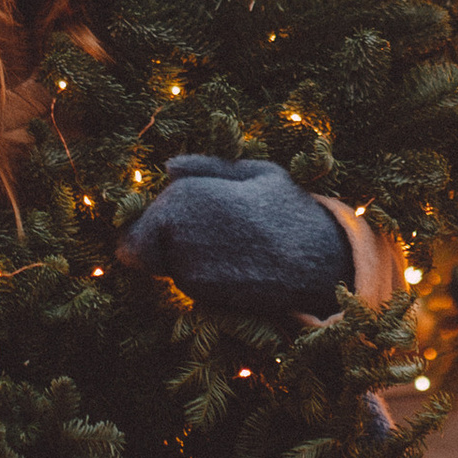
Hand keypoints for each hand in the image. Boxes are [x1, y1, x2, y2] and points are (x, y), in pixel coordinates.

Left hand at [118, 155, 352, 313]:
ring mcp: (184, 262)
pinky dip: (199, 276)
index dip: (158, 217)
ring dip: (181, 258)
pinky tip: (234, 266)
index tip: (184, 218)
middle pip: (141, 241)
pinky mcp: (198, 291)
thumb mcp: (253, 172)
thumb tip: (168, 166)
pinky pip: (184, 282)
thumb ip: (205, 167)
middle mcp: (176, 228)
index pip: (144, 213)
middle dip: (162, 240)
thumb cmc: (287, 210)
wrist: (316, 261)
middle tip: (205, 237)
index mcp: (187, 193)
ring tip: (228, 248)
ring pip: (163, 263)